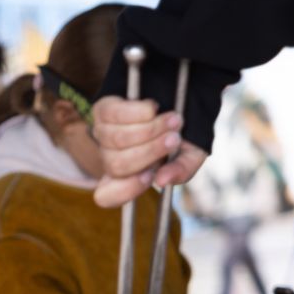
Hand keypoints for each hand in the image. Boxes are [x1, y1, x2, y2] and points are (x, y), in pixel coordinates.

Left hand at [92, 96, 208, 207]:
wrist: (182, 96)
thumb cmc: (184, 133)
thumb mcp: (191, 155)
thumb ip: (182, 170)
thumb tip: (162, 180)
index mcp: (128, 178)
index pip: (106, 196)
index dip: (125, 190)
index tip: (149, 177)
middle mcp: (111, 158)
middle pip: (117, 165)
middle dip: (150, 151)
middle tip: (175, 138)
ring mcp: (103, 134)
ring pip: (117, 139)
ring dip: (150, 128)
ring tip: (173, 120)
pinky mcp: (102, 110)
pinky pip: (113, 115)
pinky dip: (138, 111)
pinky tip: (153, 108)